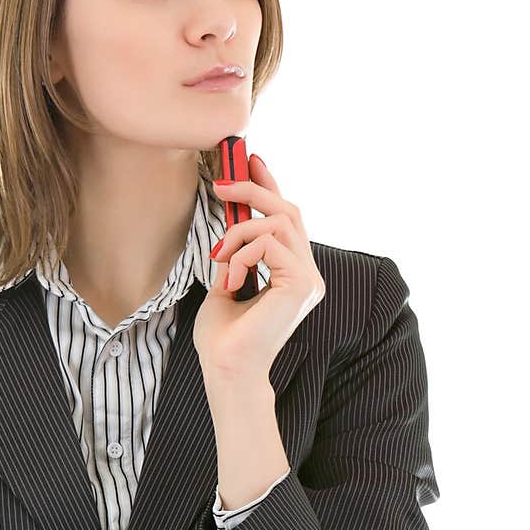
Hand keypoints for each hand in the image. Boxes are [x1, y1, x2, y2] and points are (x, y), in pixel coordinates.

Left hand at [192, 154, 325, 377]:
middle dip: (253, 191)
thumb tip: (234, 219)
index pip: (288, 219)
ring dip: (239, 234)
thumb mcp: (226, 280)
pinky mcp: (302, 284)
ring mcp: (309, 280)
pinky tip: (231, 281)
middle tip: (221, 185)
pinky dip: (242, 255)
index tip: (251, 161)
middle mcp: (308, 274)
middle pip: (288, 211)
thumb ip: (236, 252)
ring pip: (278, 222)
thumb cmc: (223, 338)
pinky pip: (270, 243)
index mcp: (293, 274)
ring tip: (220, 260)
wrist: (226, 369)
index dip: (270, 185)